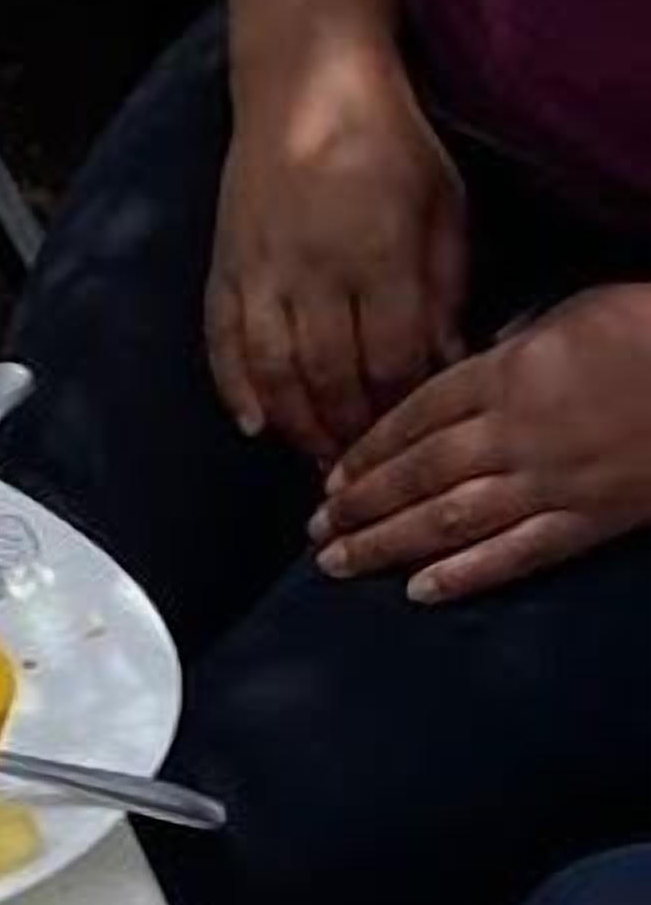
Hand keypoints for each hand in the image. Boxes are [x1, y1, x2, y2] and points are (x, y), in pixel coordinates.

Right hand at [205, 45, 468, 458]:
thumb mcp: (442, 205)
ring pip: (273, 369)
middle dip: (350, 428)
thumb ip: (445, 284)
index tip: (415, 429)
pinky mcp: (224, 264)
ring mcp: (261, 269)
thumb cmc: (389, 140)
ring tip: (317, 457)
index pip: (392, 357)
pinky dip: (234, 388)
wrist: (303, 82)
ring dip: (296, 423)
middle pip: (330, 375)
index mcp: (378, 251)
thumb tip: (447, 359)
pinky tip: (254, 424)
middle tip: (367, 464)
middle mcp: (313, 269)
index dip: (403, 404)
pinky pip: (221, 340)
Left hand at [312, 286, 650, 603]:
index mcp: (507, 373)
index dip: (366, 449)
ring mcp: (551, 482)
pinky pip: (516, 554)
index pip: (413, 416)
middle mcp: (515, 433)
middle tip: (314, 528)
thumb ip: (514, 344)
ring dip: (386, 542)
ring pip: (448, 519)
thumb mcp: (572, 313)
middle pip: (416, 472)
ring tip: (337, 563)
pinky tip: (419, 591)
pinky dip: (465, 575)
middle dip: (358, 503)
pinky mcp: (590, 520)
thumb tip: (476, 361)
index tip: (329, 473)